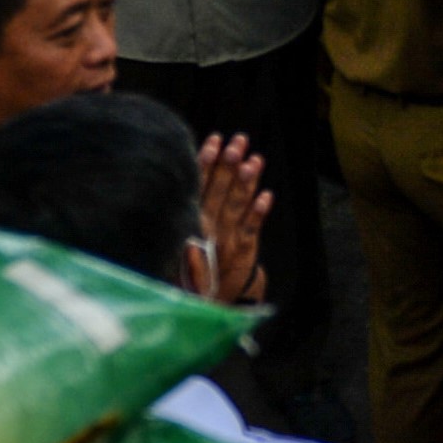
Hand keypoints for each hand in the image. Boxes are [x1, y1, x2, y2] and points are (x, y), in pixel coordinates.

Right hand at [191, 129, 272, 305]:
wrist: (201, 302)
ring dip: (246, 182)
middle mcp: (207, 228)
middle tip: (239, 141)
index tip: (215, 140)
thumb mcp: (176, 240)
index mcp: (189, 221)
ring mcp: (226, 239)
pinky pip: (251, 229)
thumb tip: (181, 179)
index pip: (198, 186)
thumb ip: (181, 212)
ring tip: (254, 159)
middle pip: (220, 191)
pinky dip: (259, 213)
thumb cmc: (187, 264)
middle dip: (229, 164)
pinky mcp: (243, 251)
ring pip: (237, 206)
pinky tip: (267, 195)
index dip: (207, 162)